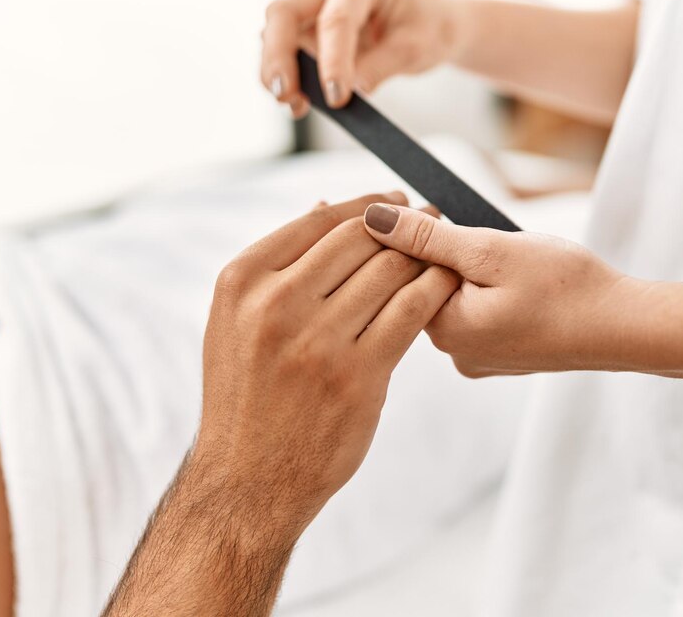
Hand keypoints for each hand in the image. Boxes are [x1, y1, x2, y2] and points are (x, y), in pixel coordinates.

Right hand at [196, 193, 458, 533]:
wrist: (248, 480)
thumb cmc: (246, 397)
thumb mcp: (235, 324)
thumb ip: (277, 267)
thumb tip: (325, 206)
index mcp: (243, 282)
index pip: (319, 221)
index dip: (366, 206)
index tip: (394, 202)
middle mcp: (276, 304)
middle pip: (359, 239)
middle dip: (404, 224)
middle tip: (432, 217)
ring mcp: (317, 341)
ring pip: (390, 271)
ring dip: (426, 254)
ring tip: (444, 250)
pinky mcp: (359, 376)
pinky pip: (411, 311)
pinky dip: (435, 289)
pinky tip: (447, 284)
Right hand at [261, 0, 463, 115]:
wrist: (430, 25)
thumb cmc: (428, 27)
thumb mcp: (416, 48)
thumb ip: (382, 67)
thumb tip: (351, 90)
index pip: (336, 18)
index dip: (331, 60)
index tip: (336, 97)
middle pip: (284, 12)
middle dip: (278, 56)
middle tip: (285, 95)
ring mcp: (314, 4)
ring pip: (276, 33)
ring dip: (279, 72)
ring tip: (296, 105)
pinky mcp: (307, 28)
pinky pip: (286, 52)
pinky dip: (289, 78)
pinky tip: (300, 103)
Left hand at [362, 204, 645, 376]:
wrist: (625, 326)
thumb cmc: (568, 287)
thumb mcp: (492, 250)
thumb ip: (428, 237)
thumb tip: (372, 219)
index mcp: (444, 329)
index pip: (400, 273)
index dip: (416, 235)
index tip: (443, 220)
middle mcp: (453, 352)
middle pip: (425, 286)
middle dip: (447, 253)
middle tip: (497, 246)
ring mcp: (478, 358)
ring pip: (454, 296)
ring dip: (471, 269)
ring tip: (516, 266)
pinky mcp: (499, 356)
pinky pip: (478, 313)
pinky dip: (491, 290)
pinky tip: (521, 285)